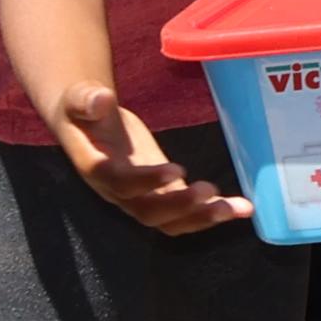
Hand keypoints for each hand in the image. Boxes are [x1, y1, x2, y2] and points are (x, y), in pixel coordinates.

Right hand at [54, 85, 256, 233]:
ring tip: (237, 209)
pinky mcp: (161, 193)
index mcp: (98, 169)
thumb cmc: (83, 110)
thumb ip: (86, 100)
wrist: (87, 123)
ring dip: (203, 217)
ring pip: (171, 221)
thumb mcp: (79, 99)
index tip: (175, 170)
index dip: (146, 182)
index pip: (121, 183)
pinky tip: (242, 208)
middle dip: (180, 206)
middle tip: (208, 191)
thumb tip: (100, 99)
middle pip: (149, 211)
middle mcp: (120, 192)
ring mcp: (142, 197)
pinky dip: (213, 212)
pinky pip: (186, 213)